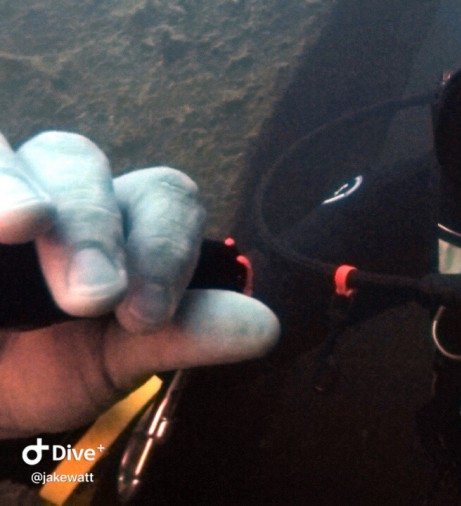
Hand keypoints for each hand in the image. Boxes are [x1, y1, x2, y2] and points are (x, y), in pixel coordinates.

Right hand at [0, 131, 278, 437]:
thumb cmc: (54, 365)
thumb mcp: (118, 356)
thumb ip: (183, 334)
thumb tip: (266, 327)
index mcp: (123, 218)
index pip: (163, 198)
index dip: (163, 246)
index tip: (146, 318)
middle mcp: (61, 187)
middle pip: (79, 160)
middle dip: (92, 223)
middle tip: (93, 296)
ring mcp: (2, 189)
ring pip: (7, 152)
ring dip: (17, 186)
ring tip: (22, 222)